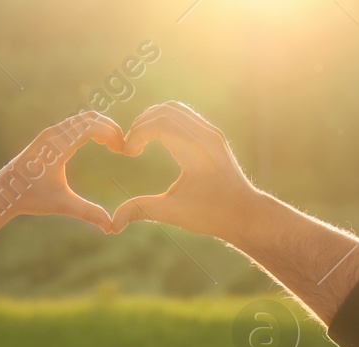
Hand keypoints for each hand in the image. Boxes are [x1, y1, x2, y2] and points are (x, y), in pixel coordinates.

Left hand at [0, 112, 125, 233]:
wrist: (3, 191)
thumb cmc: (30, 197)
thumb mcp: (62, 205)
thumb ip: (88, 213)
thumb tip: (111, 227)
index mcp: (57, 146)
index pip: (91, 126)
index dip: (111, 133)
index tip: (123, 149)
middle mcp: (53, 134)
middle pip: (89, 117)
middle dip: (110, 128)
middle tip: (123, 146)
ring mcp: (50, 133)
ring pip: (82, 119)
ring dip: (101, 127)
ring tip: (115, 145)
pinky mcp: (48, 137)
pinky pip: (75, 124)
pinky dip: (91, 128)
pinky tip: (100, 143)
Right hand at [109, 102, 259, 240]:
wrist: (245, 213)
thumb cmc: (212, 215)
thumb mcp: (174, 214)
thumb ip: (142, 211)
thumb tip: (113, 224)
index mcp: (196, 153)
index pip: (159, 123)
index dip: (136, 133)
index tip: (127, 153)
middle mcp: (206, 137)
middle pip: (164, 111)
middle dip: (141, 125)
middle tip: (130, 148)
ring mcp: (211, 133)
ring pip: (174, 109)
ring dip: (152, 120)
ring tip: (140, 142)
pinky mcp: (212, 135)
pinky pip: (185, 116)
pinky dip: (165, 121)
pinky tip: (157, 141)